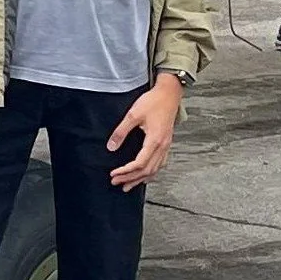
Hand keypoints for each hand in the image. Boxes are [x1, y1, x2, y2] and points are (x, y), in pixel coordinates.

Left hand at [107, 74, 182, 190]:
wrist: (169, 94)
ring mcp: (166, 146)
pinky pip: (160, 164)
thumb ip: (121, 132)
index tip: (114, 174)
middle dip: (131, 178)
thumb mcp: (133, 115)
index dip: (126, 171)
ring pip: (155, 170)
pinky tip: (144, 175)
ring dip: (140, 179)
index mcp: (154, 141)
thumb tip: (111, 146)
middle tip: (117, 183)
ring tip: (128, 185)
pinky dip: (151, 172)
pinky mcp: (166, 143)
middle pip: (147, 170)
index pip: (139, 164)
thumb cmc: (153, 102)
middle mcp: (162, 147)